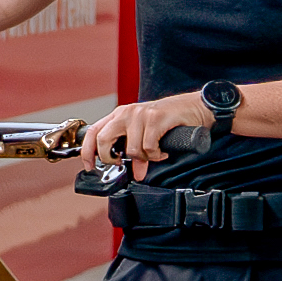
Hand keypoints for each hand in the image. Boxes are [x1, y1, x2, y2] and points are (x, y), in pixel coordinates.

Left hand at [75, 99, 194, 180]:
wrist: (194, 106)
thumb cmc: (169, 119)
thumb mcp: (146, 135)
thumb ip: (136, 153)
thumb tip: (136, 174)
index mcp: (119, 115)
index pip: (93, 132)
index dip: (87, 151)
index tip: (89, 166)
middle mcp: (126, 112)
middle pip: (104, 139)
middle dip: (110, 158)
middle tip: (123, 163)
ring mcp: (140, 115)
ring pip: (131, 149)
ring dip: (144, 158)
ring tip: (155, 153)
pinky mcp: (156, 118)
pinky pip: (149, 147)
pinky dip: (156, 155)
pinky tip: (162, 151)